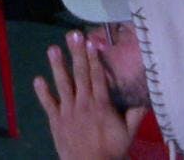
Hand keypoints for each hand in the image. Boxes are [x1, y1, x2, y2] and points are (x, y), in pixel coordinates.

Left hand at [33, 31, 143, 159]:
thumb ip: (135, 114)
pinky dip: (42, 92)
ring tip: (53, 49)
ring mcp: (68, 111)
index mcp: (101, 104)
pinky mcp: (56, 120)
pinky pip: (48, 104)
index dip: (94, 58)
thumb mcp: (129, 133)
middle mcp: (84, 103)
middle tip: (72, 35)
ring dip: (57, 66)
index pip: (98, 76)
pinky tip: (37, 79)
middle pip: (80, 74)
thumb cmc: (111, 150)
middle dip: (77, 54)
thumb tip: (145, 97)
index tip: (91, 42)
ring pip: (63, 84)